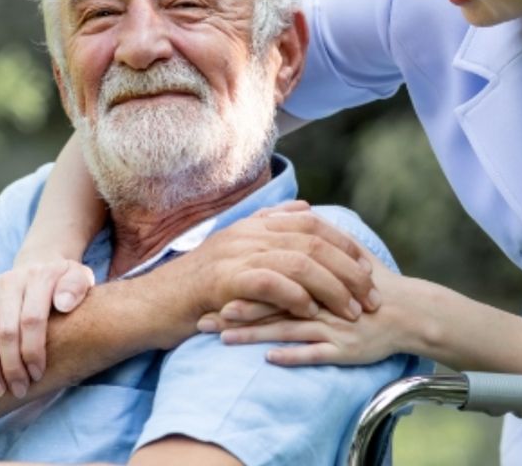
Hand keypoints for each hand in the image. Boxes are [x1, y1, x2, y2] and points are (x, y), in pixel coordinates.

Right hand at [0, 259, 94, 398]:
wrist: (39, 267)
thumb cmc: (64, 286)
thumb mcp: (81, 279)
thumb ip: (77, 288)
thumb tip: (64, 304)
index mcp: (38, 278)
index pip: (32, 320)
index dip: (33, 351)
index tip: (38, 375)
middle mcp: (10, 282)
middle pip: (6, 332)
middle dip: (12, 366)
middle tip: (19, 390)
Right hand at [169, 201, 379, 322]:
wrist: (149, 305)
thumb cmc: (195, 287)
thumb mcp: (233, 250)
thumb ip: (268, 228)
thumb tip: (304, 209)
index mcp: (253, 224)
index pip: (312, 224)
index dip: (345, 244)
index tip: (368, 267)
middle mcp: (248, 233)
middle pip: (314, 242)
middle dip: (349, 269)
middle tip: (371, 296)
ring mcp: (235, 254)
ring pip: (299, 262)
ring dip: (333, 288)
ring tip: (352, 311)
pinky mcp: (224, 280)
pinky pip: (271, 282)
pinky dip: (297, 296)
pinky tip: (312, 312)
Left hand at [197, 256, 411, 366]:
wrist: (410, 312)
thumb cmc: (373, 285)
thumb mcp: (348, 255)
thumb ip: (321, 237)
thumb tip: (297, 212)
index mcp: (317, 276)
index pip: (270, 275)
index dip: (238, 281)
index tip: (208, 287)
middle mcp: (321, 300)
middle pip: (271, 302)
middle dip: (235, 310)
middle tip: (202, 316)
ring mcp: (333, 325)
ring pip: (288, 327)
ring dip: (254, 332)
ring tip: (222, 337)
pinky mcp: (345, 349)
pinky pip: (316, 352)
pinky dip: (293, 355)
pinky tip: (269, 358)